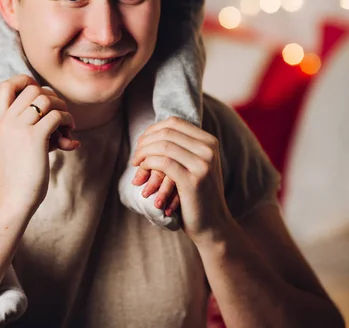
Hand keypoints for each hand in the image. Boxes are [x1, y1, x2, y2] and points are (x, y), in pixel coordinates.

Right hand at [0, 75, 78, 215]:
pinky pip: (57, 116)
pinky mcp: (34, 137)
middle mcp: (5, 120)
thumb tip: (65, 120)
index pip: (6, 85)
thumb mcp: (18, 145)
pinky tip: (69, 136)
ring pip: (47, 99)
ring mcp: (18, 127)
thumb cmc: (20, 174)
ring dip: (63, 109)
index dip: (25, 81)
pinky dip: (67, 121)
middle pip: (33, 88)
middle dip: (51, 97)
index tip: (41, 94)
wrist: (13, 199)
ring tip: (67, 126)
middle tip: (58, 115)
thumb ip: (34, 127)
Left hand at [131, 117, 231, 244]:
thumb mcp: (195, 165)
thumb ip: (182, 147)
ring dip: (143, 152)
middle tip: (136, 154)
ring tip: (136, 163)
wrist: (213, 225)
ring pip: (163, 146)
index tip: (141, 142)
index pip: (175, 123)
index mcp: (209, 141)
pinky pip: (163, 163)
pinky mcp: (192, 180)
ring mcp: (203, 164)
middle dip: (145, 140)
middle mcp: (208, 149)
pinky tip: (142, 171)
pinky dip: (148, 164)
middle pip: (167, 132)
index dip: (153, 129)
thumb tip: (150, 132)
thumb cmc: (197, 195)